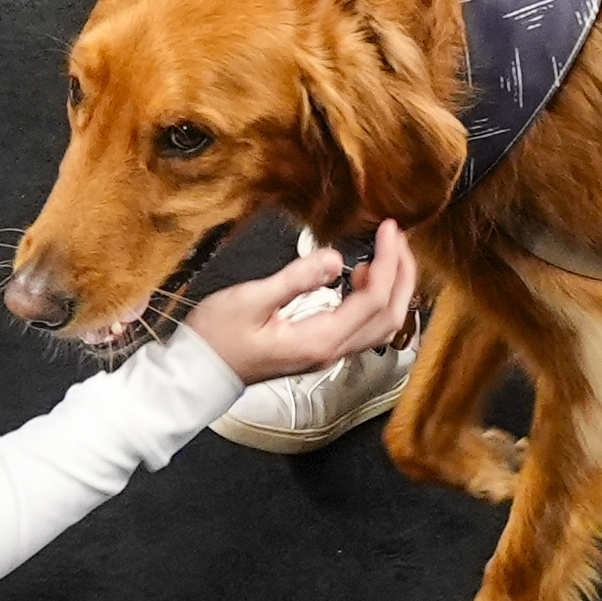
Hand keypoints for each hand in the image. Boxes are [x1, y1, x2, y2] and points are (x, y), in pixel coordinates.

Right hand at [184, 224, 422, 382]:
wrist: (199, 372)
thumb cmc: (217, 337)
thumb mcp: (250, 300)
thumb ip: (295, 279)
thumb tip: (335, 259)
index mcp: (319, 339)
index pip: (373, 299)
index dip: (387, 261)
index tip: (387, 228)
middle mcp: (331, 351)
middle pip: (390, 316)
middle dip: (402, 274)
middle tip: (396, 237)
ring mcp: (328, 354)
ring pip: (382, 325)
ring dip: (394, 289)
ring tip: (386, 253)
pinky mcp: (320, 349)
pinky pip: (365, 328)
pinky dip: (376, 301)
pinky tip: (360, 277)